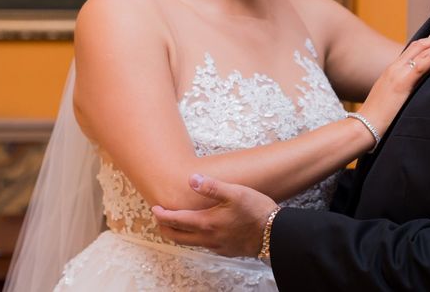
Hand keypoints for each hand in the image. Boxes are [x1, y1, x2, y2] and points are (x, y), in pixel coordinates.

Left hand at [152, 173, 277, 257]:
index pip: (176, 221)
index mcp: (206, 223)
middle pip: (178, 237)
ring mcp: (217, 246)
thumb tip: (192, 179)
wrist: (275, 234)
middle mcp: (208, 238)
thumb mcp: (235, 193)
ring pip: (190, 242)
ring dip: (180, 233)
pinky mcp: (226, 250)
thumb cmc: (256, 211)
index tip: (155, 208)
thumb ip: (212, 187)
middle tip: (161, 217)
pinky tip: (203, 230)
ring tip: (179, 222)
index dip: (162, 215)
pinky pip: (204, 245)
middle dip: (165, 227)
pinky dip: (195, 238)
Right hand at [358, 27, 429, 133]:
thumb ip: (404, 89)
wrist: (363, 127)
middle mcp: (394, 68)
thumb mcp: (392, 98)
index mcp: (392, 71)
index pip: (414, 49)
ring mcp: (396, 74)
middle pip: (419, 45)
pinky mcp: (400, 84)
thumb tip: (418, 90)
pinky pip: (419, 66)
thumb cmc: (378, 117)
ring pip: (420, 50)